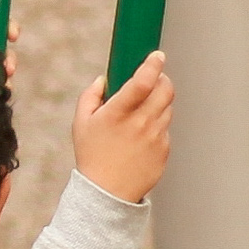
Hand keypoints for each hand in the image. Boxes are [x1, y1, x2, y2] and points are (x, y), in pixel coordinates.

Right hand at [71, 50, 174, 204]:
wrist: (108, 193)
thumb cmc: (92, 155)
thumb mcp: (81, 123)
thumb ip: (90, 96)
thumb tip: (103, 79)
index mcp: (118, 114)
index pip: (143, 81)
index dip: (153, 64)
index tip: (157, 55)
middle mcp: (140, 124)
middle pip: (165, 89)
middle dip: (162, 78)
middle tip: (153, 79)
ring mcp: (155, 138)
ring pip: (167, 107)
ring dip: (159, 101)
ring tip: (141, 111)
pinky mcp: (164, 150)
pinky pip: (166, 128)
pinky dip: (157, 124)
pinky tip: (141, 136)